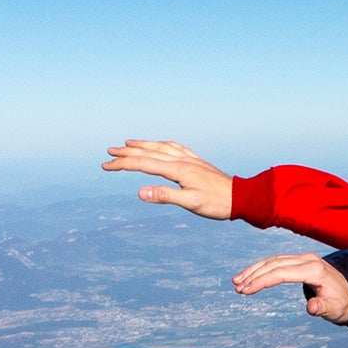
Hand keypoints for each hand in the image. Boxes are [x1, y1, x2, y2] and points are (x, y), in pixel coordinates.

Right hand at [102, 140, 233, 219]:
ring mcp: (190, 159)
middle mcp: (182, 160)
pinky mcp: (197, 162)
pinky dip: (162, 144)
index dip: (123, 164)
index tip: (105, 165)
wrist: (242, 197)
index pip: (143, 164)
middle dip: (127, 152)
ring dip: (142, 145)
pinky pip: (175, 147)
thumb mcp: (191, 203)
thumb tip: (139, 191)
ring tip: (127, 143)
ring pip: (161, 147)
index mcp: (178, 170)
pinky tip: (159, 145)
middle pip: (149, 152)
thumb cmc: (217, 203)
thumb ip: (165, 196)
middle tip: (108, 152)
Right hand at [232, 254, 347, 324]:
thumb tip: (312, 308)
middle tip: (237, 289)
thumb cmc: (343, 303)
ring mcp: (304, 258)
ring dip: (254, 270)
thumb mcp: (335, 310)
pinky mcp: (300, 261)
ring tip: (237, 282)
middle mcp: (308, 260)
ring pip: (273, 260)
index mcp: (315, 270)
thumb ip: (323, 308)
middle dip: (254, 275)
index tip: (246, 290)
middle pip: (275, 264)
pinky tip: (249, 276)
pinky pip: (277, 261)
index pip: (282, 273)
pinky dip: (261, 268)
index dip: (262, 281)